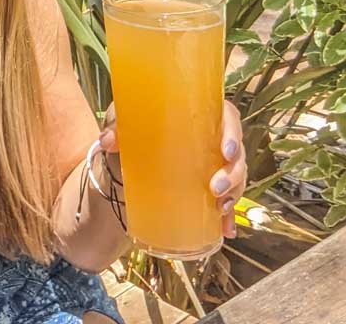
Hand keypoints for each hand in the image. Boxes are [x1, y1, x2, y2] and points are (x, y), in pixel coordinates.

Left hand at [99, 100, 247, 238]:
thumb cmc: (126, 138)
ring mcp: (210, 165)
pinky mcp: (206, 189)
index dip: (232, 132)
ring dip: (234, 193)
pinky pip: (226, 201)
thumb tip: (110, 140)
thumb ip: (116, 128)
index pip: (226, 116)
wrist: (118, 172)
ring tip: (219, 206)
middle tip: (217, 186)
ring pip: (236, 176)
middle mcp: (209, 139)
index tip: (226, 151)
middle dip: (234, 171)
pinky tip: (225, 229)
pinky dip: (227, 217)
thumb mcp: (121, 127)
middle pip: (235, 151)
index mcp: (195, 116)